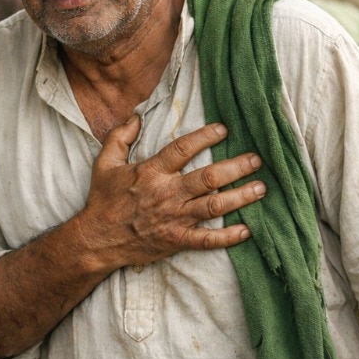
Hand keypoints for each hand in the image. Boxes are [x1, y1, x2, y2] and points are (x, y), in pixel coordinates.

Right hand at [75, 117, 265, 270]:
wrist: (97, 240)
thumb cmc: (102, 201)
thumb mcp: (104, 163)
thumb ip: (120, 137)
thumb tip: (135, 117)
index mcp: (151, 172)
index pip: (183, 149)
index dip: (205, 137)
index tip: (224, 129)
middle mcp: (166, 194)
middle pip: (208, 177)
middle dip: (236, 167)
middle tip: (256, 159)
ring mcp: (174, 219)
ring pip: (214, 206)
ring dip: (240, 197)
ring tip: (261, 189)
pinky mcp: (176, 241)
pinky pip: (206, 240)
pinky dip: (228, 237)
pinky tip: (247, 230)